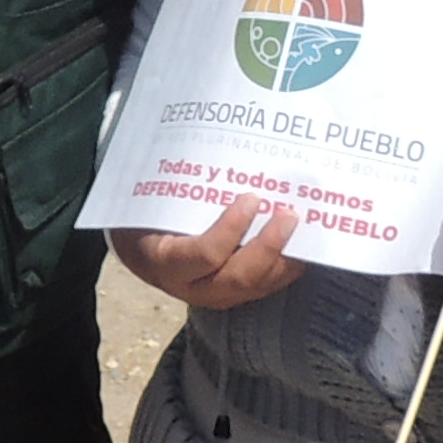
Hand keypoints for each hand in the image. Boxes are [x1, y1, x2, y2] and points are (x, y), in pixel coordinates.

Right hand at [111, 196, 302, 311]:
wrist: (140, 250)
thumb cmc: (146, 218)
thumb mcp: (149, 204)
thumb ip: (178, 188)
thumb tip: (218, 148)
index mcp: (166, 261)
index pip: (204, 254)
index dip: (231, 230)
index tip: (251, 198)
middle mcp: (192, 286)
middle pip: (238, 277)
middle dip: (269, 246)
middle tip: (289, 214)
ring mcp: (214, 294)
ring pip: (256, 287)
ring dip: (284, 258)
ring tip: (302, 227)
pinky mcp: (233, 295)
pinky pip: (265, 287)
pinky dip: (287, 266)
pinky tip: (302, 245)